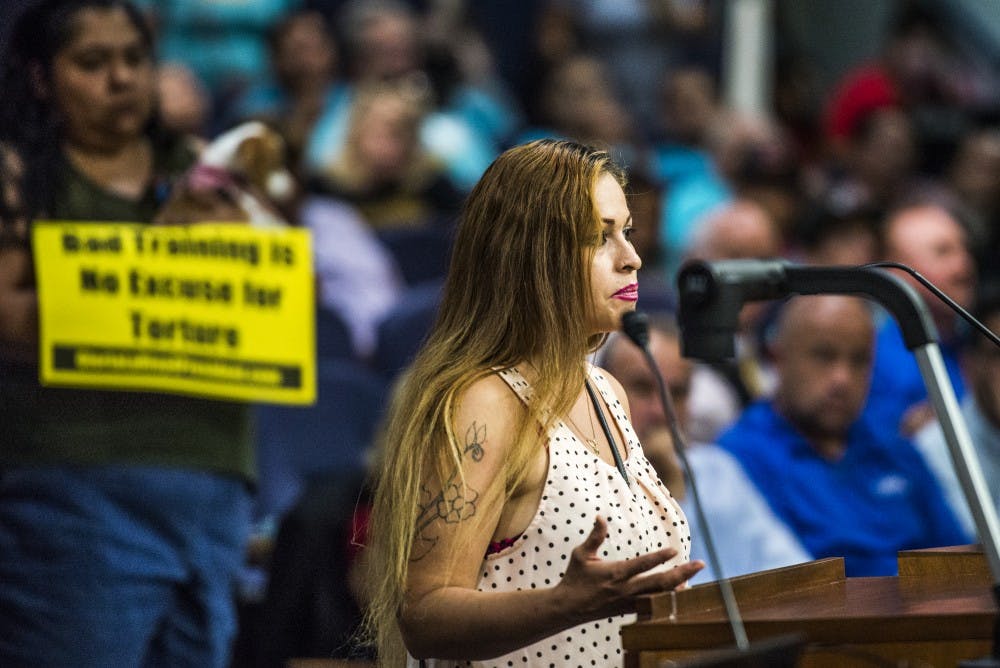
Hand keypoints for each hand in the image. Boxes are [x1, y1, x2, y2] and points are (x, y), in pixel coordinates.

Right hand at [554, 516, 703, 624]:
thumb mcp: (581, 554)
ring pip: (660, 596)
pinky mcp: (630, 610)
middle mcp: (626, 589)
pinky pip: (653, 606)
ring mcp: (630, 602)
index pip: (641, 565)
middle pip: (660, 583)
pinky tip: (677, 594)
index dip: (658, 558)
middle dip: (682, 573)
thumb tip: (600, 516)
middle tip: (700, 564)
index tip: (674, 550)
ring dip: (678, 588)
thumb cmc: (575, 577)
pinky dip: (667, 600)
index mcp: (616, 573)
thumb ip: (595, 536)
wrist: (568, 608)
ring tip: (693, 579)